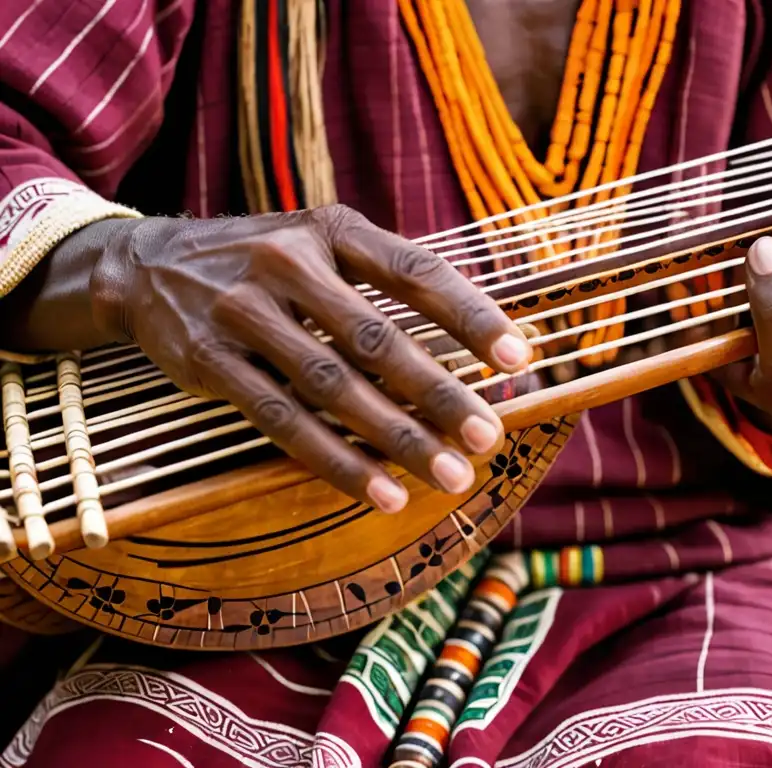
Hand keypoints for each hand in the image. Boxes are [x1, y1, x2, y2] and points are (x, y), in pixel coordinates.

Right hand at [82, 206, 532, 511]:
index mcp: (331, 229)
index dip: (470, 316)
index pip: (415, 270)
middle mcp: (287, 264)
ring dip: (396, 437)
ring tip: (450, 476)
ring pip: (331, 387)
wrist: (146, 265)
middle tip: (488, 436)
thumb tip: (474, 339)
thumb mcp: (321, 242)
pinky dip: (335, 461)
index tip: (519, 358)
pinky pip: (281, 420)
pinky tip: (381, 492)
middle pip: (375, 338)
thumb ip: (385, 279)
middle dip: (438, 393)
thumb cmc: (262, 261)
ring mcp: (242, 314)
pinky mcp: (208, 362)